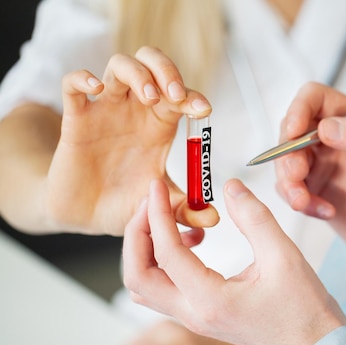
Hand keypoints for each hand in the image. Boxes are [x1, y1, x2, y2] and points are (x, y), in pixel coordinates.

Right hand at [46, 46, 217, 234]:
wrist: (87, 217)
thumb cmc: (127, 203)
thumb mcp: (160, 206)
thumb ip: (187, 210)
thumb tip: (213, 218)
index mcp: (160, 125)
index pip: (180, 96)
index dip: (193, 96)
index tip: (203, 109)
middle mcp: (135, 111)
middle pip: (152, 65)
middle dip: (167, 71)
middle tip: (175, 95)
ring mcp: (105, 111)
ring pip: (120, 66)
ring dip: (138, 74)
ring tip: (150, 97)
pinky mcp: (76, 119)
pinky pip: (72, 85)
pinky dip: (82, 78)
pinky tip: (94, 88)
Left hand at [122, 179, 345, 344]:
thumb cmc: (304, 309)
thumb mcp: (283, 256)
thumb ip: (254, 217)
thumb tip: (230, 187)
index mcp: (211, 301)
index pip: (166, 253)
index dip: (157, 215)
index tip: (158, 188)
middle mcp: (194, 314)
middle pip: (137, 275)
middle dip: (138, 233)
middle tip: (155, 203)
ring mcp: (194, 318)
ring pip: (146, 285)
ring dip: (147, 249)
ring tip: (172, 220)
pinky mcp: (201, 315)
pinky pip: (164, 289)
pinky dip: (164, 261)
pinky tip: (194, 241)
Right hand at [275, 83, 345, 266]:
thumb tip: (327, 126)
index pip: (314, 98)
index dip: (298, 109)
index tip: (293, 132)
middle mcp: (333, 136)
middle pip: (291, 130)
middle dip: (288, 155)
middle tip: (296, 177)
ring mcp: (319, 162)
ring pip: (285, 161)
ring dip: (289, 183)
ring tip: (304, 203)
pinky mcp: (310, 187)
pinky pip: (289, 188)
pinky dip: (300, 202)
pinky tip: (325, 212)